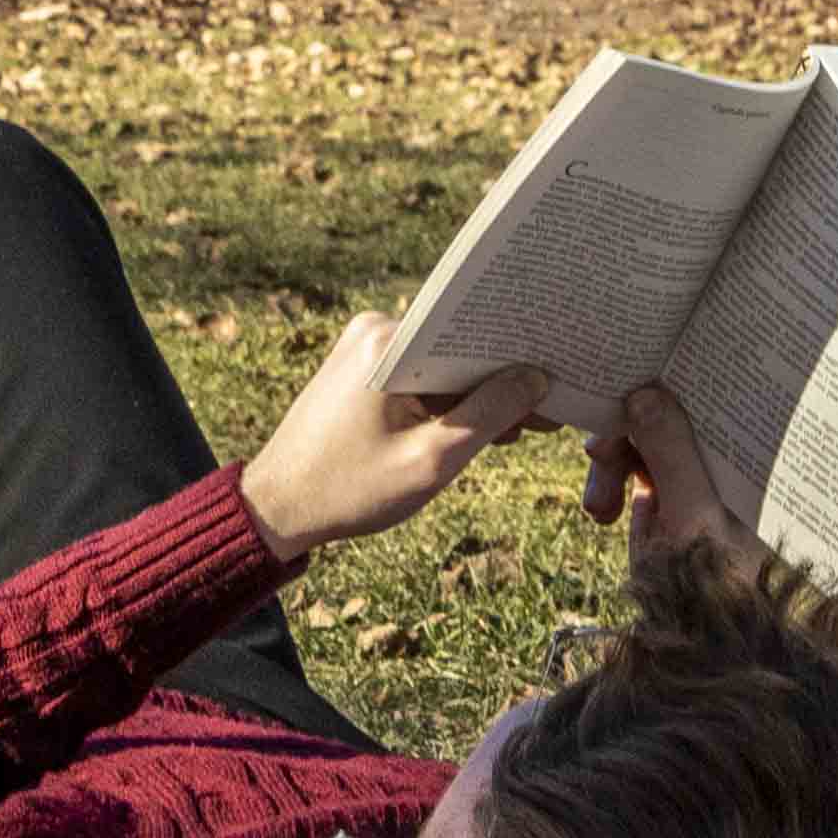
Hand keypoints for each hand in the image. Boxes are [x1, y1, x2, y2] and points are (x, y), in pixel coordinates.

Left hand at [236, 314, 545, 552]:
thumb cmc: (350, 490)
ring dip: (476, 395)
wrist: (277, 508)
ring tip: (518, 429)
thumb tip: (538, 377)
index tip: (560, 376)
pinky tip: (478, 429)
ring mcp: (366, 346)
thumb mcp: (432, 460)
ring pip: (445, 363)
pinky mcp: (362, 367)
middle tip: (547, 413)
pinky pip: (423, 374)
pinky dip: (449, 400)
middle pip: (461, 346)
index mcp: (388, 341)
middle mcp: (375, 329)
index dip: (520, 356)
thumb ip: (489, 414)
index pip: (472, 331)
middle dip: (503, 379)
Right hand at [571, 380, 755, 563]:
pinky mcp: (661, 496)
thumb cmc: (719, 580)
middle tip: (597, 453)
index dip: (667, 379)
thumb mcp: (695, 513)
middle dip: (624, 430)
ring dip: (609, 462)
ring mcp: (688, 473)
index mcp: (743, 449)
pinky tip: (602, 512)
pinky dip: (607, 483)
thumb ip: (671, 452)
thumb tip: (644, 391)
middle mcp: (718, 453)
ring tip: (600, 508)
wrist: (698, 641)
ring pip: (637, 437)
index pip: (707, 392)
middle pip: (663, 409)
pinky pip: (626, 466)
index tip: (626, 375)